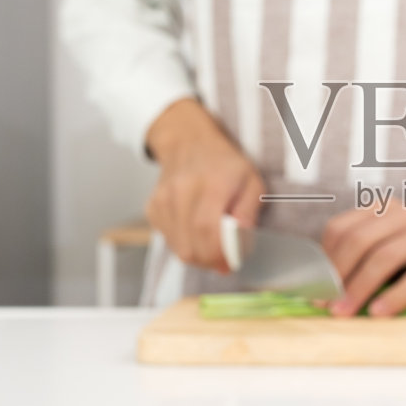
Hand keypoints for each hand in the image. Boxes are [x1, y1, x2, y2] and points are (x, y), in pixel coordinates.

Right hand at [145, 99, 263, 272]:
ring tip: (212, 244)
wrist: (189, 142)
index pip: (207, 229)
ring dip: (198, 255)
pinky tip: (196, 231)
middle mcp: (181, 191)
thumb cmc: (224, 163)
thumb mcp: (252, 180)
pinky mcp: (153, 209)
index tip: (230, 263)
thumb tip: (240, 240)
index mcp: (210, 183)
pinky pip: (169, 240)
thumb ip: (248, 211)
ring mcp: (163, 200)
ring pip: (179, 247)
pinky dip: (185, 244)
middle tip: (224, 261)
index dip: (218, 253)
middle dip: (210, 261)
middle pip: (190, 245)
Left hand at [322, 203, 405, 316]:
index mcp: (383, 210)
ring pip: (384, 256)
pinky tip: (380, 313)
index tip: (313, 291)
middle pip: (359, 240)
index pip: (341, 229)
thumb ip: (362, 261)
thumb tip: (321, 294)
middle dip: (338, 276)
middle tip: (326, 306)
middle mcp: (404, 214)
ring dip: (360, 288)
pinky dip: (396, 296)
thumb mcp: (391, 250)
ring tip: (345, 313)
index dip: (324, 260)